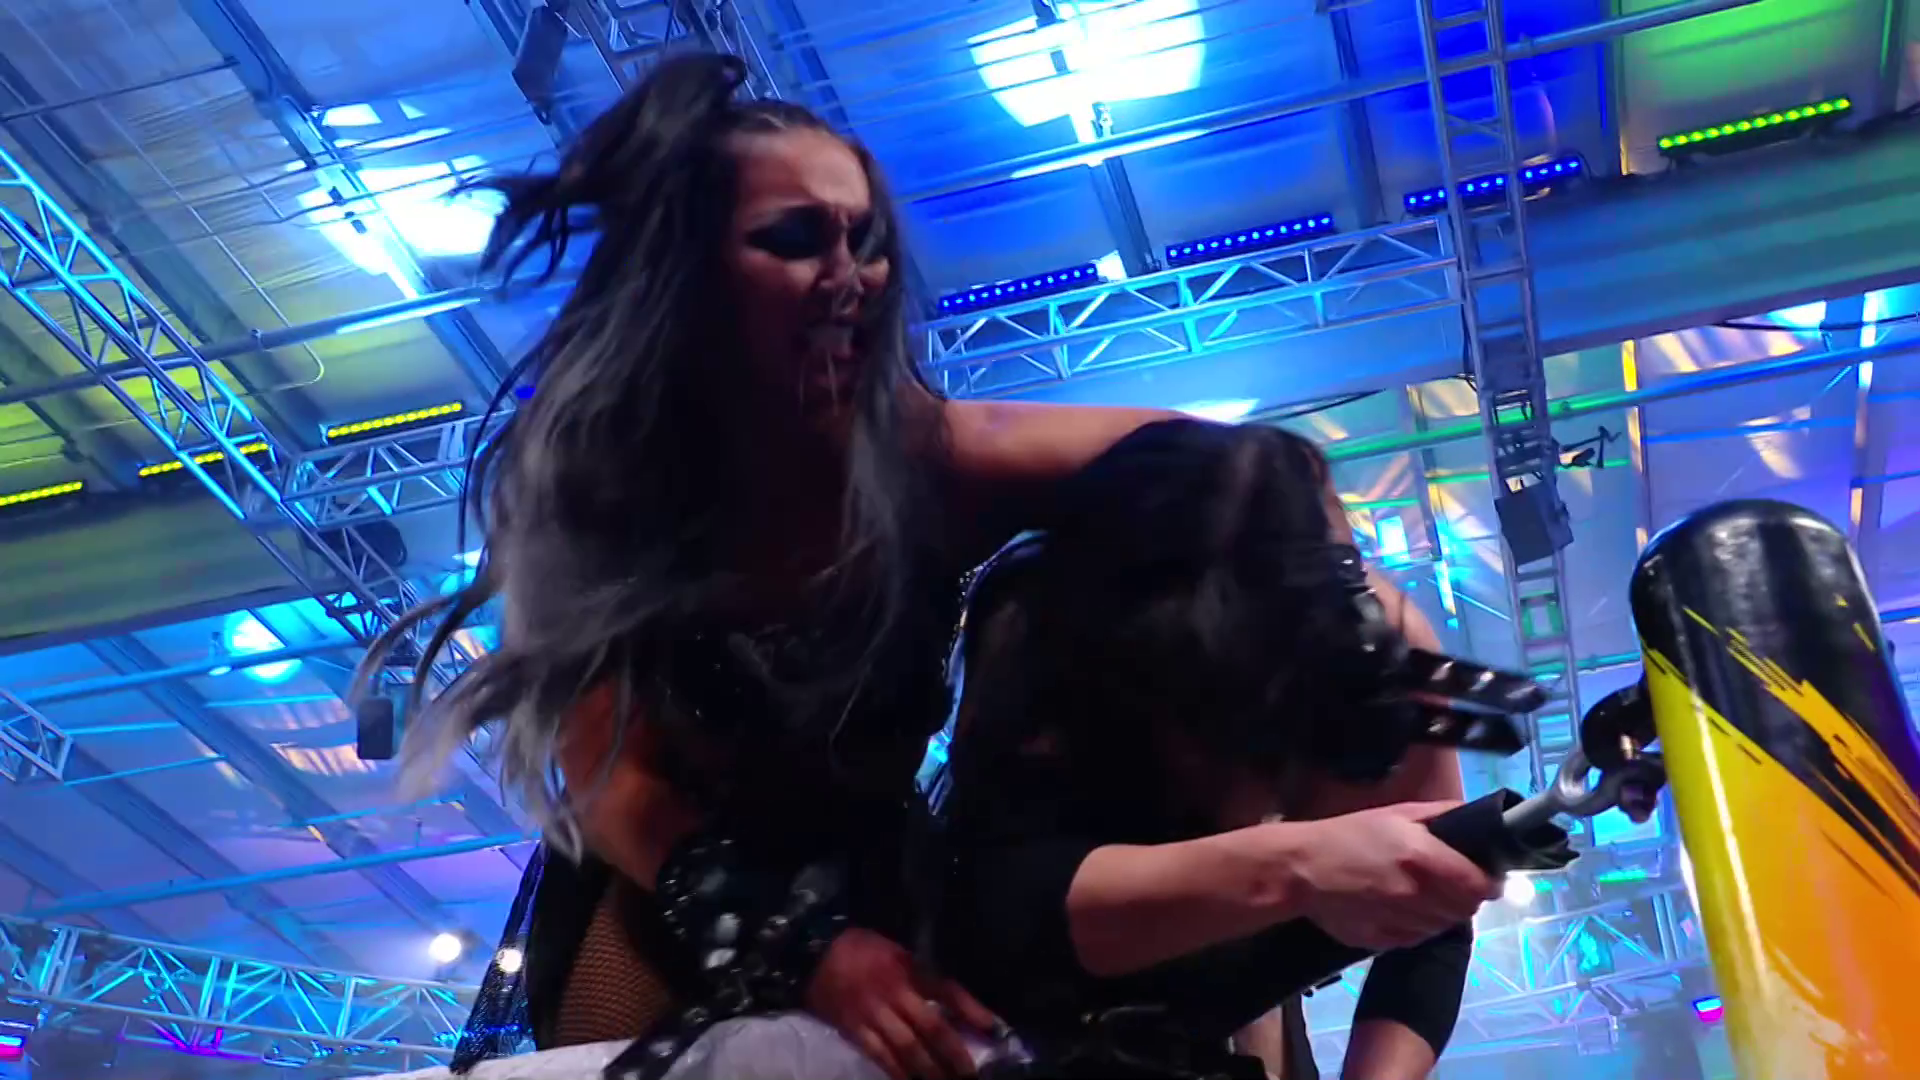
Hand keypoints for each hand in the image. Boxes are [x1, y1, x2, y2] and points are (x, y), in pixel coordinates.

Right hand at [804, 927, 1001, 1079]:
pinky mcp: (853, 1028)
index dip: (972, 1010)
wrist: (814, 953)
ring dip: (930, 1070)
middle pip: (932, 1026)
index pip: (947, 990)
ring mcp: (873, 1012)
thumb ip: (922, 974)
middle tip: (972, 1073)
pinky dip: (897, 1072)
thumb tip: (953, 1004)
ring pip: (908, 1047)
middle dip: (954, 1052)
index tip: (994, 1030)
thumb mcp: (898, 950)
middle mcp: (895, 991)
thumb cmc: (861, 949)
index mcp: (909, 968)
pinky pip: (880, 1055)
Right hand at [1287, 801, 1499, 950]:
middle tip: (1452, 884)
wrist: (1301, 869)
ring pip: (1443, 926)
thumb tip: (1478, 817)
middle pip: (1465, 909)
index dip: (1488, 883)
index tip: (1487, 878)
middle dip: (1465, 897)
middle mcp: (1416, 893)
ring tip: (1424, 896)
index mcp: (1422, 857)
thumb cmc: (1349, 834)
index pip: (1478, 885)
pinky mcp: (1384, 941)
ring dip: (1442, 913)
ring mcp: (1400, 921)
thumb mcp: (1397, 813)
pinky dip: (1419, 927)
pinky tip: (1403, 910)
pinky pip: (1418, 939)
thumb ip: (1441, 814)